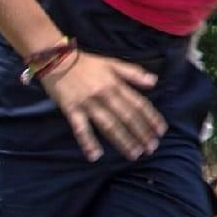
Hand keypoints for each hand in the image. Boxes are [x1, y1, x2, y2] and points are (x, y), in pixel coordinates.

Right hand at [40, 50, 164, 161]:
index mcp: (115, 84)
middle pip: (127, 117)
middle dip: (141, 134)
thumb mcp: (112, 63)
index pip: (138, 104)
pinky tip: (94, 156)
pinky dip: (87, 142)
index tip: (160, 132)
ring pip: (109, 125)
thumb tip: (154, 82)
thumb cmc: (85, 63)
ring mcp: (87, 104)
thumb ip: (133, 73)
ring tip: (133, 154)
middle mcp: (104, 95)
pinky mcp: (71, 110)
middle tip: (151, 149)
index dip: (151, 118)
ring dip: (122, 141)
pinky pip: (80, 129)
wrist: (56, 60)